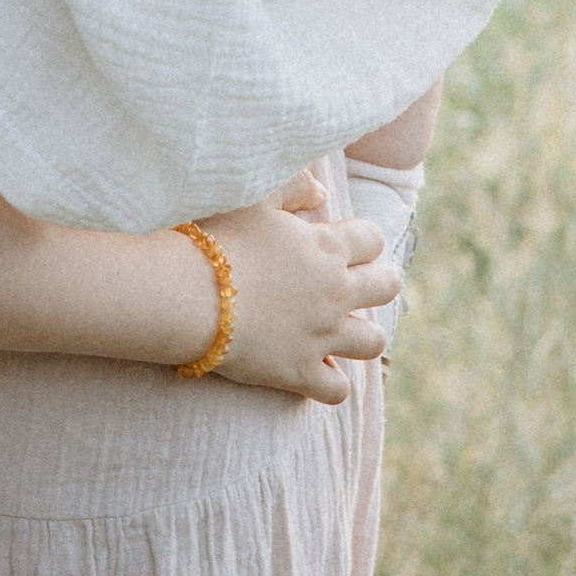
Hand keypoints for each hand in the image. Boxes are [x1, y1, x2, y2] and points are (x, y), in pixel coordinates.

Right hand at [201, 177, 395, 403]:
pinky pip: (338, 390)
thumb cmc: (219, 239)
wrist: (189, 295)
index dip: (363, 240)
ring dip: (363, 335)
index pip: (373, 239)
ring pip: (374, 342)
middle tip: (357, 285)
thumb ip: (295, 184)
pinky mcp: (300, 373)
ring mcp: (321, 336)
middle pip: (387, 287)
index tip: (345, 244)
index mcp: (327, 247)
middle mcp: (335, 292)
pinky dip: (332, 383)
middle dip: (379, 282)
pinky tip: (318, 370)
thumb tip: (322, 191)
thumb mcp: (256, 195)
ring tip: (345, 330)